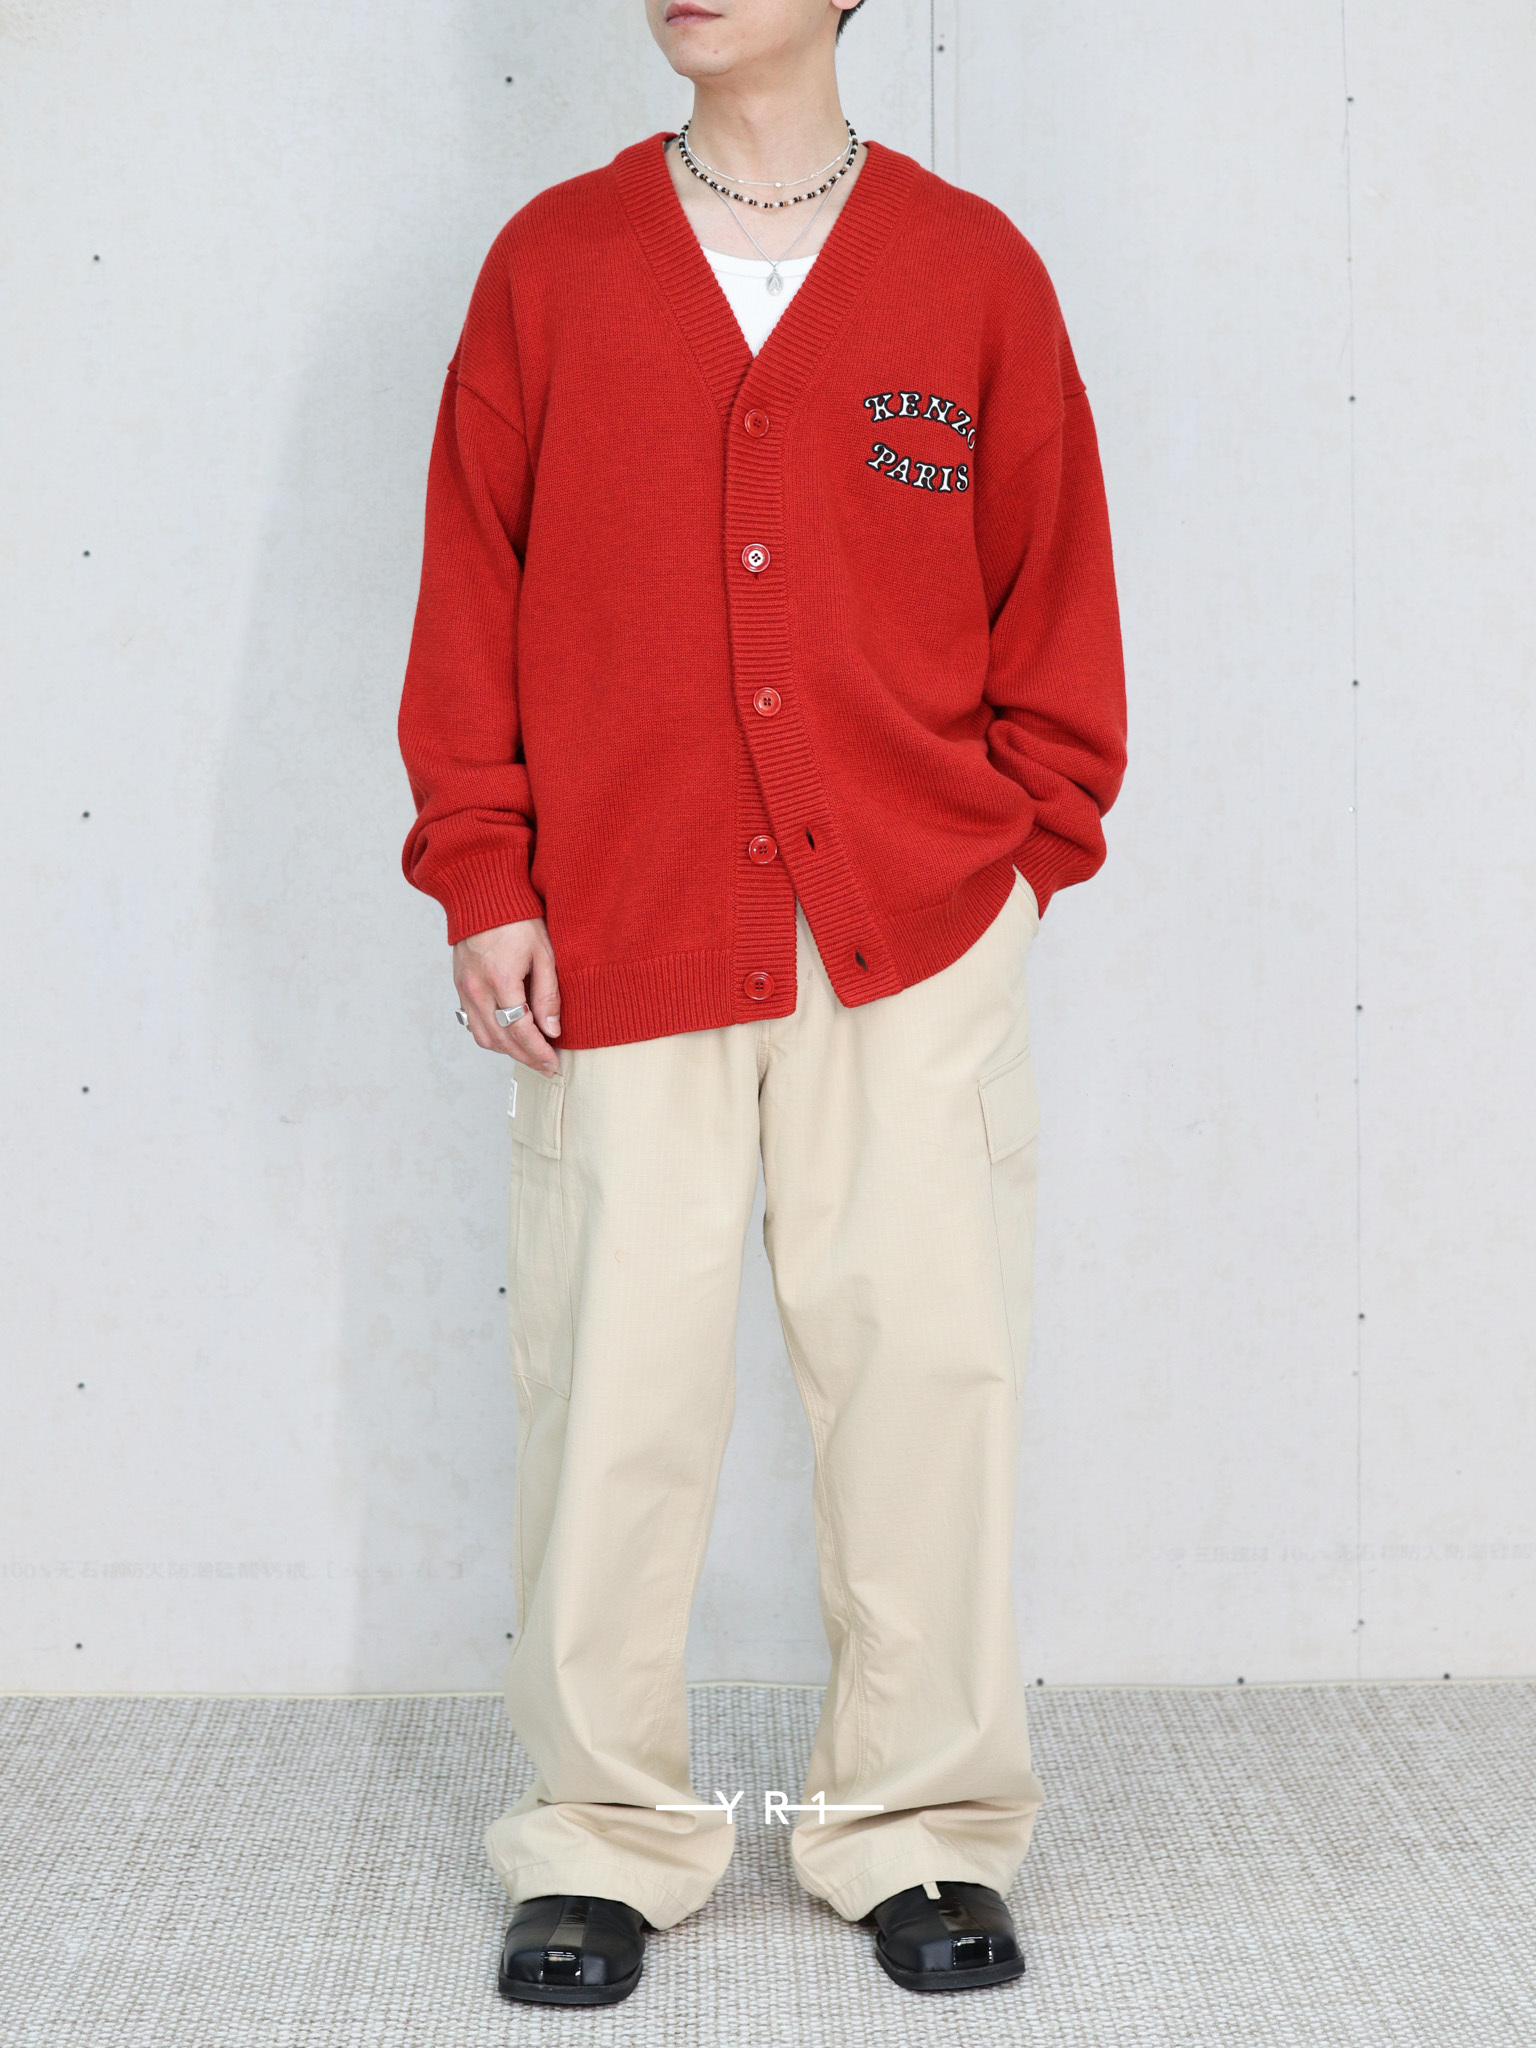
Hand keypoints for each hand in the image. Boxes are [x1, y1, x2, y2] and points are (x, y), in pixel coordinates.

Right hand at [453, 918, 561, 1074]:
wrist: (481, 896)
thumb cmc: (516, 919)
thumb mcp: (544, 953)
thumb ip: (548, 994)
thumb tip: (552, 1030)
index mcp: (500, 980)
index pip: (520, 1031)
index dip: (539, 1052)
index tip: (554, 1065)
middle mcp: (477, 990)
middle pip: (502, 1041)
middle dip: (526, 1058)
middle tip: (546, 1067)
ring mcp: (464, 990)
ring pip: (483, 1037)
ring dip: (507, 1051)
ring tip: (530, 1054)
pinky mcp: (459, 987)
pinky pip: (472, 1024)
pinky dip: (491, 1037)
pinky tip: (508, 1037)